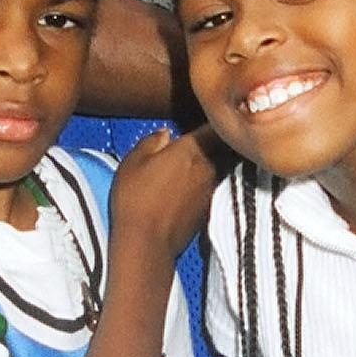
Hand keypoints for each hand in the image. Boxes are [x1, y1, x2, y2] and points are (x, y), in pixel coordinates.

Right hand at [109, 124, 224, 261]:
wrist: (147, 244)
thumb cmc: (135, 198)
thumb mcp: (133, 162)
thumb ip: (151, 142)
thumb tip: (165, 134)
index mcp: (192, 150)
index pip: (213, 126)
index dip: (214, 118)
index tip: (211, 112)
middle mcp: (209, 167)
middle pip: (223, 147)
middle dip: (218, 140)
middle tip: (208, 135)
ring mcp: (212, 189)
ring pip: (221, 167)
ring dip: (215, 161)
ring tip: (200, 159)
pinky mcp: (209, 209)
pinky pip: (213, 186)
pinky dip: (207, 181)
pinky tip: (192, 185)